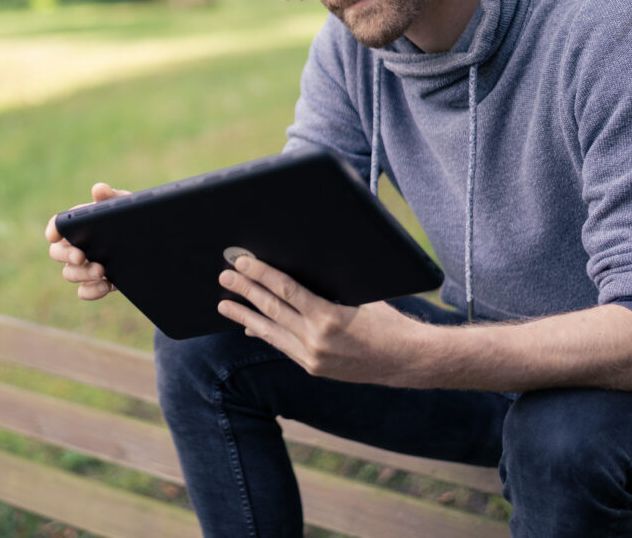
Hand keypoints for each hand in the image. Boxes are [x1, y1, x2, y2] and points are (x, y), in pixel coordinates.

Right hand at [46, 182, 128, 300]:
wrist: (156, 243)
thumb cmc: (133, 218)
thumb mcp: (127, 206)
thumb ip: (112, 197)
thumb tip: (98, 189)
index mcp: (79, 224)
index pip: (58, 225)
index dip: (53, 229)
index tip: (54, 235)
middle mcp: (78, 246)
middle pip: (57, 253)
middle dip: (66, 255)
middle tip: (81, 255)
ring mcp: (86, 267)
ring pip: (69, 274)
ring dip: (82, 273)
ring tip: (101, 270)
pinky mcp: (98, 283)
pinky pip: (84, 292)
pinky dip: (92, 291)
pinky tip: (105, 285)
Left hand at [216, 254, 425, 385]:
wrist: (407, 360)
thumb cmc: (387, 320)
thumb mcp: (358, 297)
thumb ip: (324, 292)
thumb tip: (291, 281)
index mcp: (329, 318)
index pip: (285, 290)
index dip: (261, 274)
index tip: (242, 262)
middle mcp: (316, 341)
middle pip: (271, 310)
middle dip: (245, 291)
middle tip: (225, 275)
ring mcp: (312, 358)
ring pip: (270, 333)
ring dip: (244, 316)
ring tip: (224, 305)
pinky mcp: (313, 368)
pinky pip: (282, 346)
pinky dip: (264, 334)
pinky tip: (249, 327)